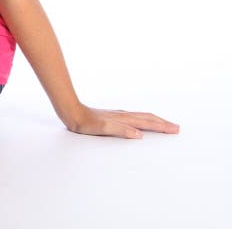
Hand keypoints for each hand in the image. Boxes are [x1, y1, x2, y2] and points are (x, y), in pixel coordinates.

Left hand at [65, 103, 179, 138]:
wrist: (72, 112)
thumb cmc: (85, 122)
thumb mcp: (103, 129)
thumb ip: (121, 131)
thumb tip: (139, 135)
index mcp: (124, 118)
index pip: (147, 122)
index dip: (162, 126)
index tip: (175, 129)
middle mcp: (123, 115)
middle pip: (147, 117)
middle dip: (162, 123)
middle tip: (176, 127)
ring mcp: (117, 114)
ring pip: (140, 116)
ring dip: (153, 120)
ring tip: (162, 123)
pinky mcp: (111, 116)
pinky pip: (132, 117)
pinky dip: (142, 119)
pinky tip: (138, 122)